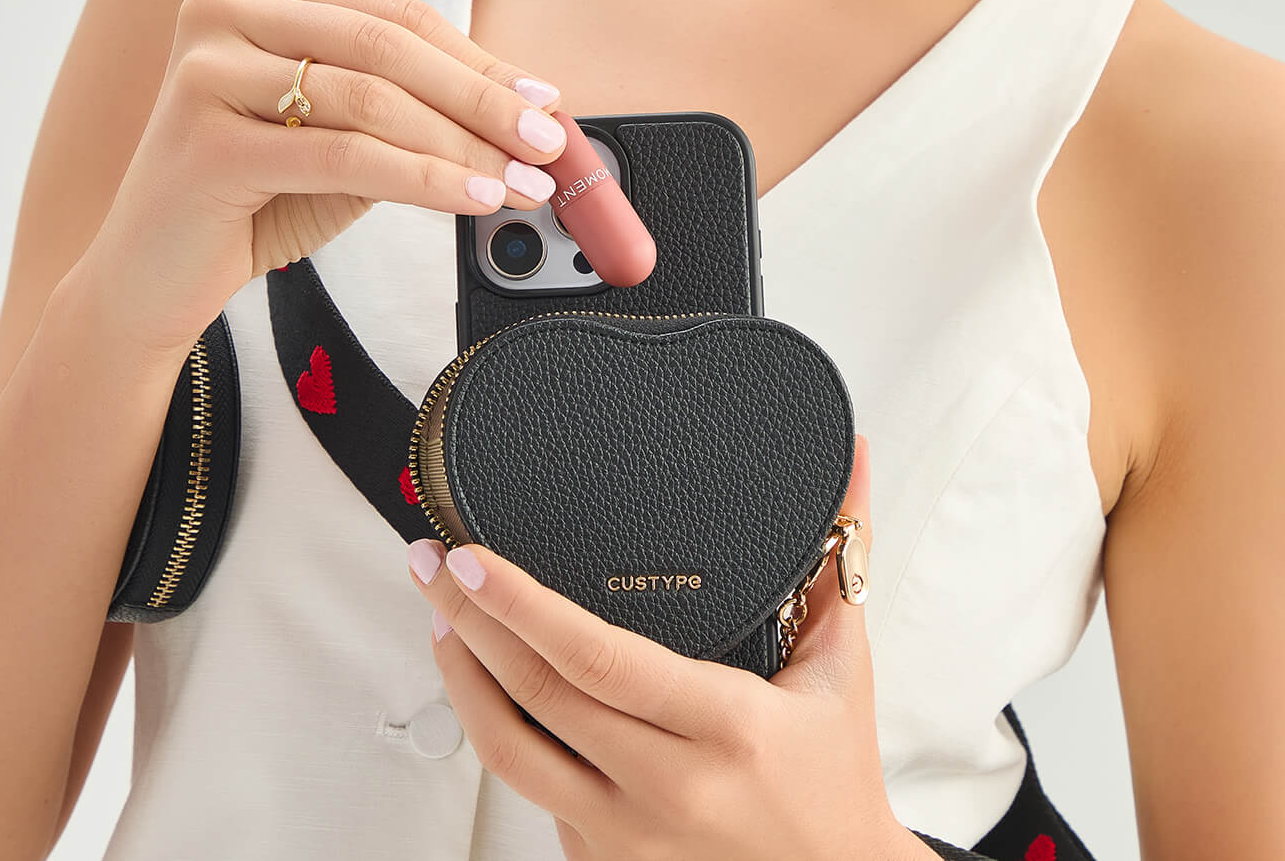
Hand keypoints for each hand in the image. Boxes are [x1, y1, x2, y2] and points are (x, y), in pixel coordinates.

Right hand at [76, 0, 567, 360]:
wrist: (153, 272)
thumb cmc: (259, 195)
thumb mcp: (347, 134)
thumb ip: (416, 108)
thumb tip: (529, 110)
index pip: (400, 17)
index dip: (482, 61)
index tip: (546, 102)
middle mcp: (228, 6)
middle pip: (391, 48)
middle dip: (485, 100)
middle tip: (548, 144)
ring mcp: (207, 67)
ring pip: (373, 99)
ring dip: (465, 145)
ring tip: (522, 182)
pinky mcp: (204, 138)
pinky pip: (344, 155)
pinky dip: (423, 179)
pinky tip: (471, 198)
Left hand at [405, 433, 919, 860]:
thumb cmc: (837, 774)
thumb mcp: (845, 660)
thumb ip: (840, 552)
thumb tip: (853, 461)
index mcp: (725, 724)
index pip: (598, 658)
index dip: (522, 607)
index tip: (473, 559)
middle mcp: (667, 787)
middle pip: (536, 698)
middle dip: (469, 620)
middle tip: (431, 561)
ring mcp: (627, 836)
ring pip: (511, 755)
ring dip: (463, 678)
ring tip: (442, 618)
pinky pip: (534, 793)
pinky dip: (500, 731)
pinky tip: (487, 686)